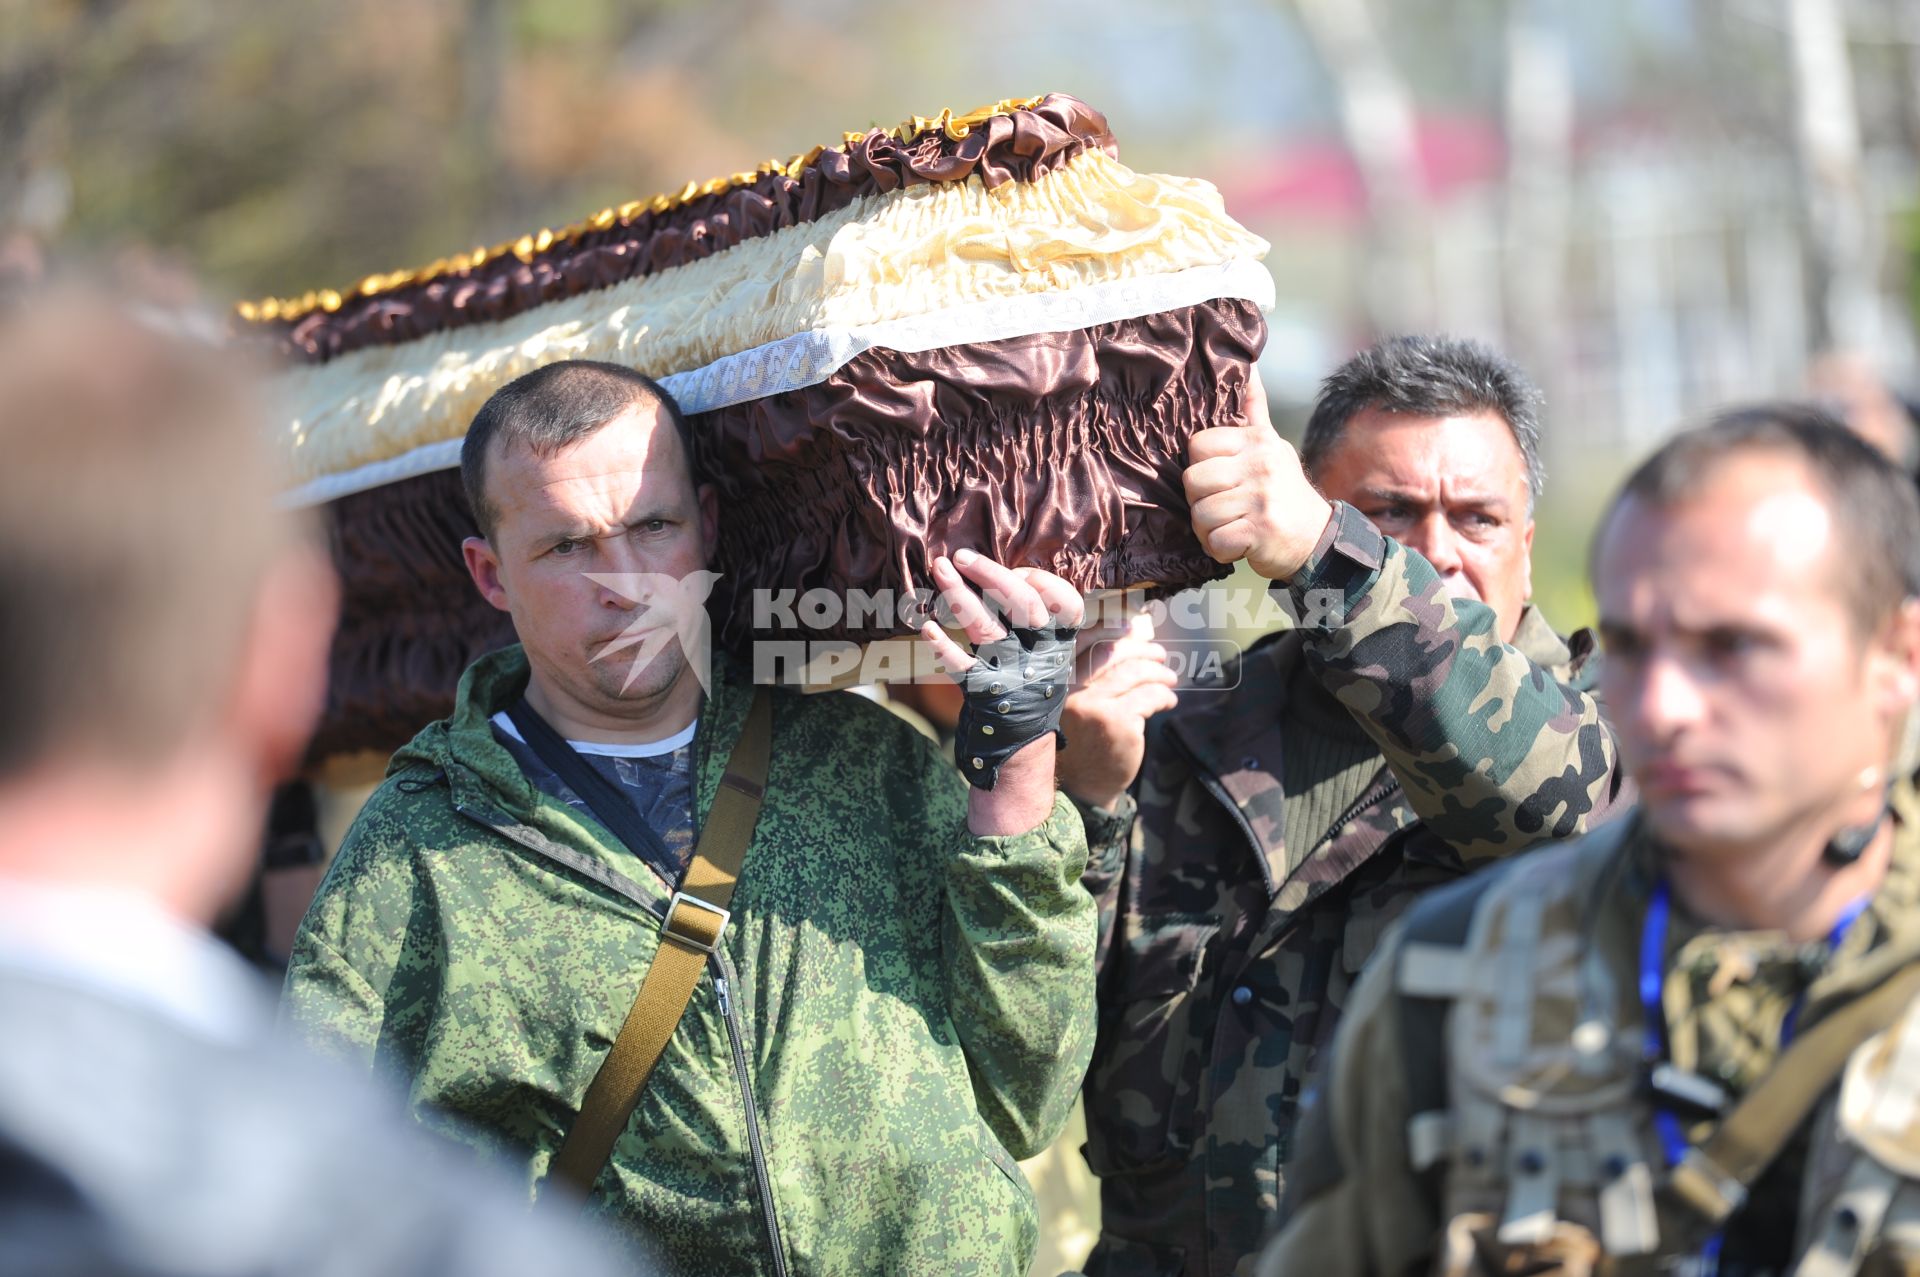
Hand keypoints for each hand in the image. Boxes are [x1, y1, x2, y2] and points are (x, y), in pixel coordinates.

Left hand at [921, 550, 1083, 834]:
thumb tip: (1027, 582)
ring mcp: (1010, 671)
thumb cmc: (1031, 690)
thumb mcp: (1051, 657)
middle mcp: (1037, 653)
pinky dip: (942, 646)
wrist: (1022, 745)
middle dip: (990, 574)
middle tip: (961, 556)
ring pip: (985, 626)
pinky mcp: (983, 690)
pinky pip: (960, 665)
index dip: (1040, 580)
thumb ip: (1042, 622)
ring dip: (959, 594)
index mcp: (1058, 642)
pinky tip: (926, 628)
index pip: (1063, 601)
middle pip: (1021, 603)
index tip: (1018, 572)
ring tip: (939, 568)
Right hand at [1057, 612, 1179, 809]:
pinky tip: (1168, 700)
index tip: (1130, 626)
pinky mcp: (1117, 722)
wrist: (1082, 788)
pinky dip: (1164, 695)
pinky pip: (1149, 696)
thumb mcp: (1075, 705)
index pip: (1083, 642)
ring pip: (1134, 672)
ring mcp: (1093, 705)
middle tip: (1160, 654)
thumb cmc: (1081, 742)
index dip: (1109, 629)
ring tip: (1169, 678)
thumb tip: (1128, 637)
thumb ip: (1089, 678)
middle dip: (1141, 648)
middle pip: (1112, 653)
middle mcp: (1070, 691)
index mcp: (1057, 683)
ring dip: (1159, 672)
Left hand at [1185, 373, 1333, 582]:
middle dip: (1201, 502)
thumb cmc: (1284, 491)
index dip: (1201, 467)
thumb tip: (1249, 365)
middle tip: (1224, 507)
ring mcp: (1261, 499)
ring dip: (1209, 530)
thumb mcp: (1272, 445)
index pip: (1197, 445)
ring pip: (1200, 515)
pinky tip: (1238, 544)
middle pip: (1193, 481)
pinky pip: (1214, 541)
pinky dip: (1220, 549)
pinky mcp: (1259, 531)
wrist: (1319, 538)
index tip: (1222, 479)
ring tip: (1232, 526)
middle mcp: (1260, 465)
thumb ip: (1253, 410)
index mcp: (1258, 441)